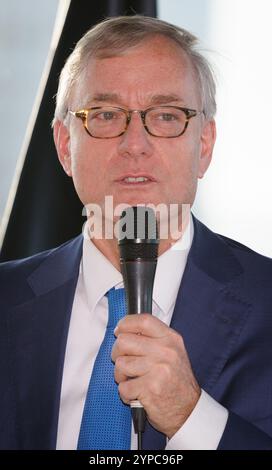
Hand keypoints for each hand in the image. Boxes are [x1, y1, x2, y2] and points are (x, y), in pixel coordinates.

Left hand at [111, 314, 200, 437]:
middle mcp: (166, 352)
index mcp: (171, 339)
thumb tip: (124, 330)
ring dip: (121, 376)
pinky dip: (126, 394)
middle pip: (124, 341)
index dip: (126, 323)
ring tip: (133, 380)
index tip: (119, 330)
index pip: (143, 321)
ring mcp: (158, 370)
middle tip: (125, 362)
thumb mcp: (173, 352)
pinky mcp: (150, 388)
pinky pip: (123, 387)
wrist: (188, 410)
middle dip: (117, 353)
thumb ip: (153, 339)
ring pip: (120, 364)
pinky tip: (137, 394)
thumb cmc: (176, 381)